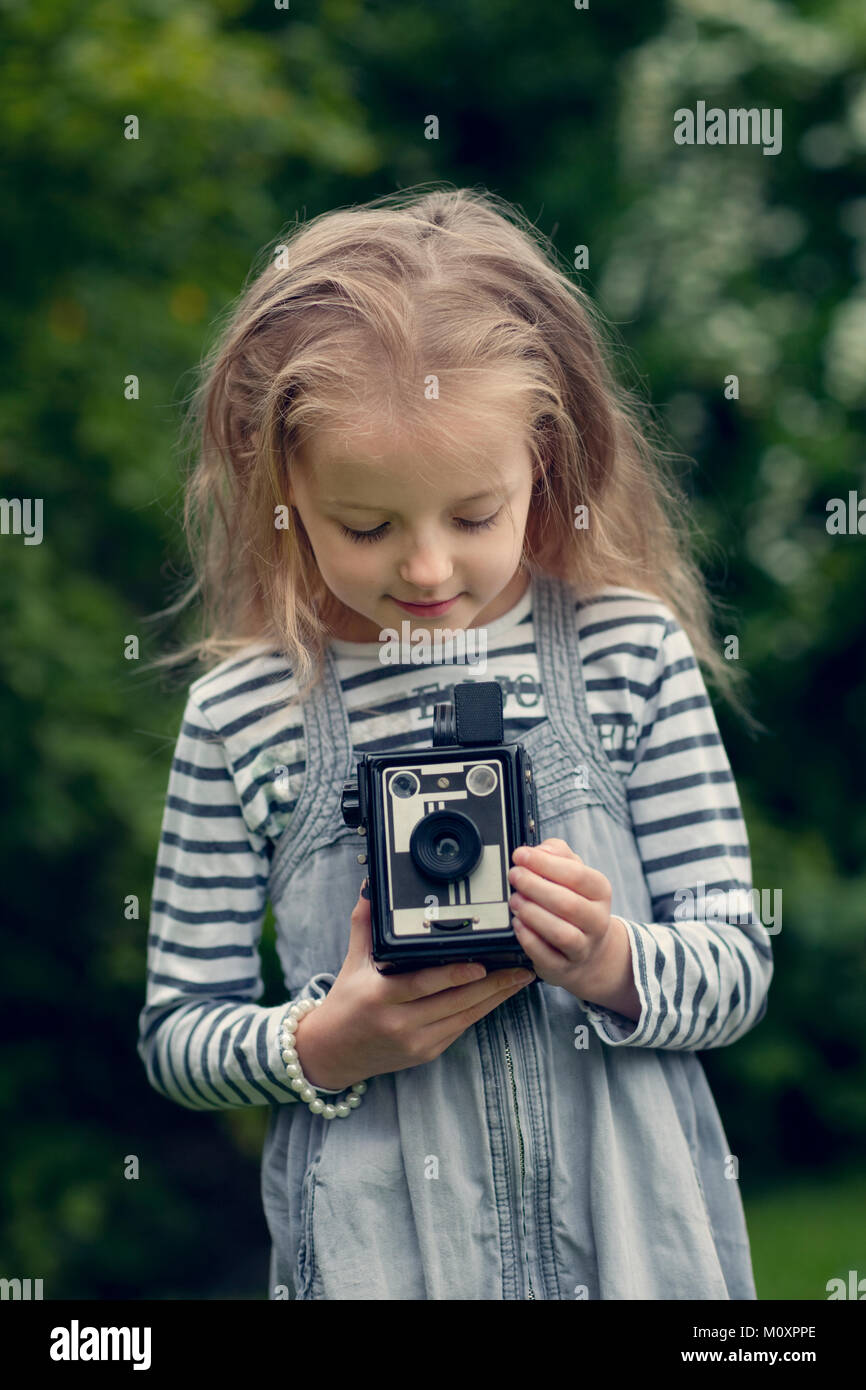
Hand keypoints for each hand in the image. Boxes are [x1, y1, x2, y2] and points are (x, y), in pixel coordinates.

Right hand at [292, 884, 535, 1090]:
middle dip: (493, 985)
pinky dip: (482, 1010)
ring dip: (496, 998)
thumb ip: (365, 923)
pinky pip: (461, 1028)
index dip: (455, 975)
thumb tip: (372, 887)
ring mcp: (415, 1041)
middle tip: (521, 966)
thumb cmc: (345, 1003)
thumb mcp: (353, 961)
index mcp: (380, 997)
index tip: (482, 964)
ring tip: (520, 978)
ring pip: (465, 1017)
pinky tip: (500, 995)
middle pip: (454, 1002)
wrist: (333, 1053)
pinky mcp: (426, 1053)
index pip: (423, 984)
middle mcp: (399, 1023)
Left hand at [507, 837, 620, 997]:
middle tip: (514, 876)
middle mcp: (596, 920)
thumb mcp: (573, 873)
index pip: (577, 875)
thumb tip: (539, 850)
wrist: (589, 951)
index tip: (520, 855)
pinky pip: (546, 956)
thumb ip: (557, 854)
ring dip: (533, 914)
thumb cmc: (575, 902)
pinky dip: (529, 939)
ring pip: (561, 933)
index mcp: (600, 891)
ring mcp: (583, 947)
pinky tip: (518, 924)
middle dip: (535, 887)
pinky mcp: (564, 968)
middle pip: (567, 903)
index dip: (545, 864)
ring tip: (515, 900)